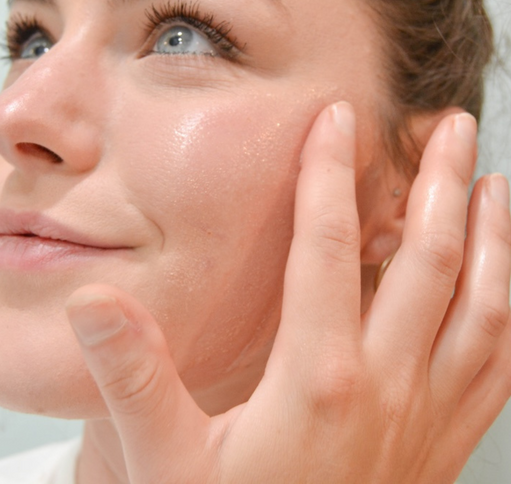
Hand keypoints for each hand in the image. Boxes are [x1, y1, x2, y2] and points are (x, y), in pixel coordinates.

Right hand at [66, 102, 510, 482]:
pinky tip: (504, 285)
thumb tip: (97, 302)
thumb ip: (135, 377)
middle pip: (426, 263)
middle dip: (439, 184)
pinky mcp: (439, 446)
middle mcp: (384, 390)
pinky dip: (505, 313)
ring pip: (481, 309)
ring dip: (490, 240)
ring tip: (491, 186)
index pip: (325, 249)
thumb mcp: (164, 459)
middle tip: (449, 126)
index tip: (335, 119)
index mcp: (317, 381)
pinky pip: (494, 369)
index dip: (327, 175)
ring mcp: (423, 419)